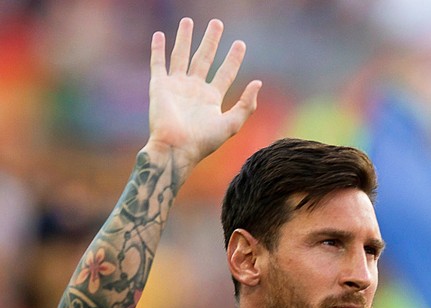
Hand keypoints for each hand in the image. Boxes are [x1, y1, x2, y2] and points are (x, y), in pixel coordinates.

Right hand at [148, 18, 260, 167]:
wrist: (176, 148)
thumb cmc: (204, 141)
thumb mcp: (232, 124)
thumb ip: (246, 105)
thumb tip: (258, 83)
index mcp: (211, 98)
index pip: (225, 73)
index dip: (233, 58)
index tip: (240, 43)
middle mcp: (194, 89)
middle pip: (204, 58)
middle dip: (211, 41)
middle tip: (217, 23)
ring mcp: (176, 86)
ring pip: (181, 56)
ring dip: (185, 38)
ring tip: (188, 21)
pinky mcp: (159, 86)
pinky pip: (158, 63)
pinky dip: (158, 49)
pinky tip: (160, 35)